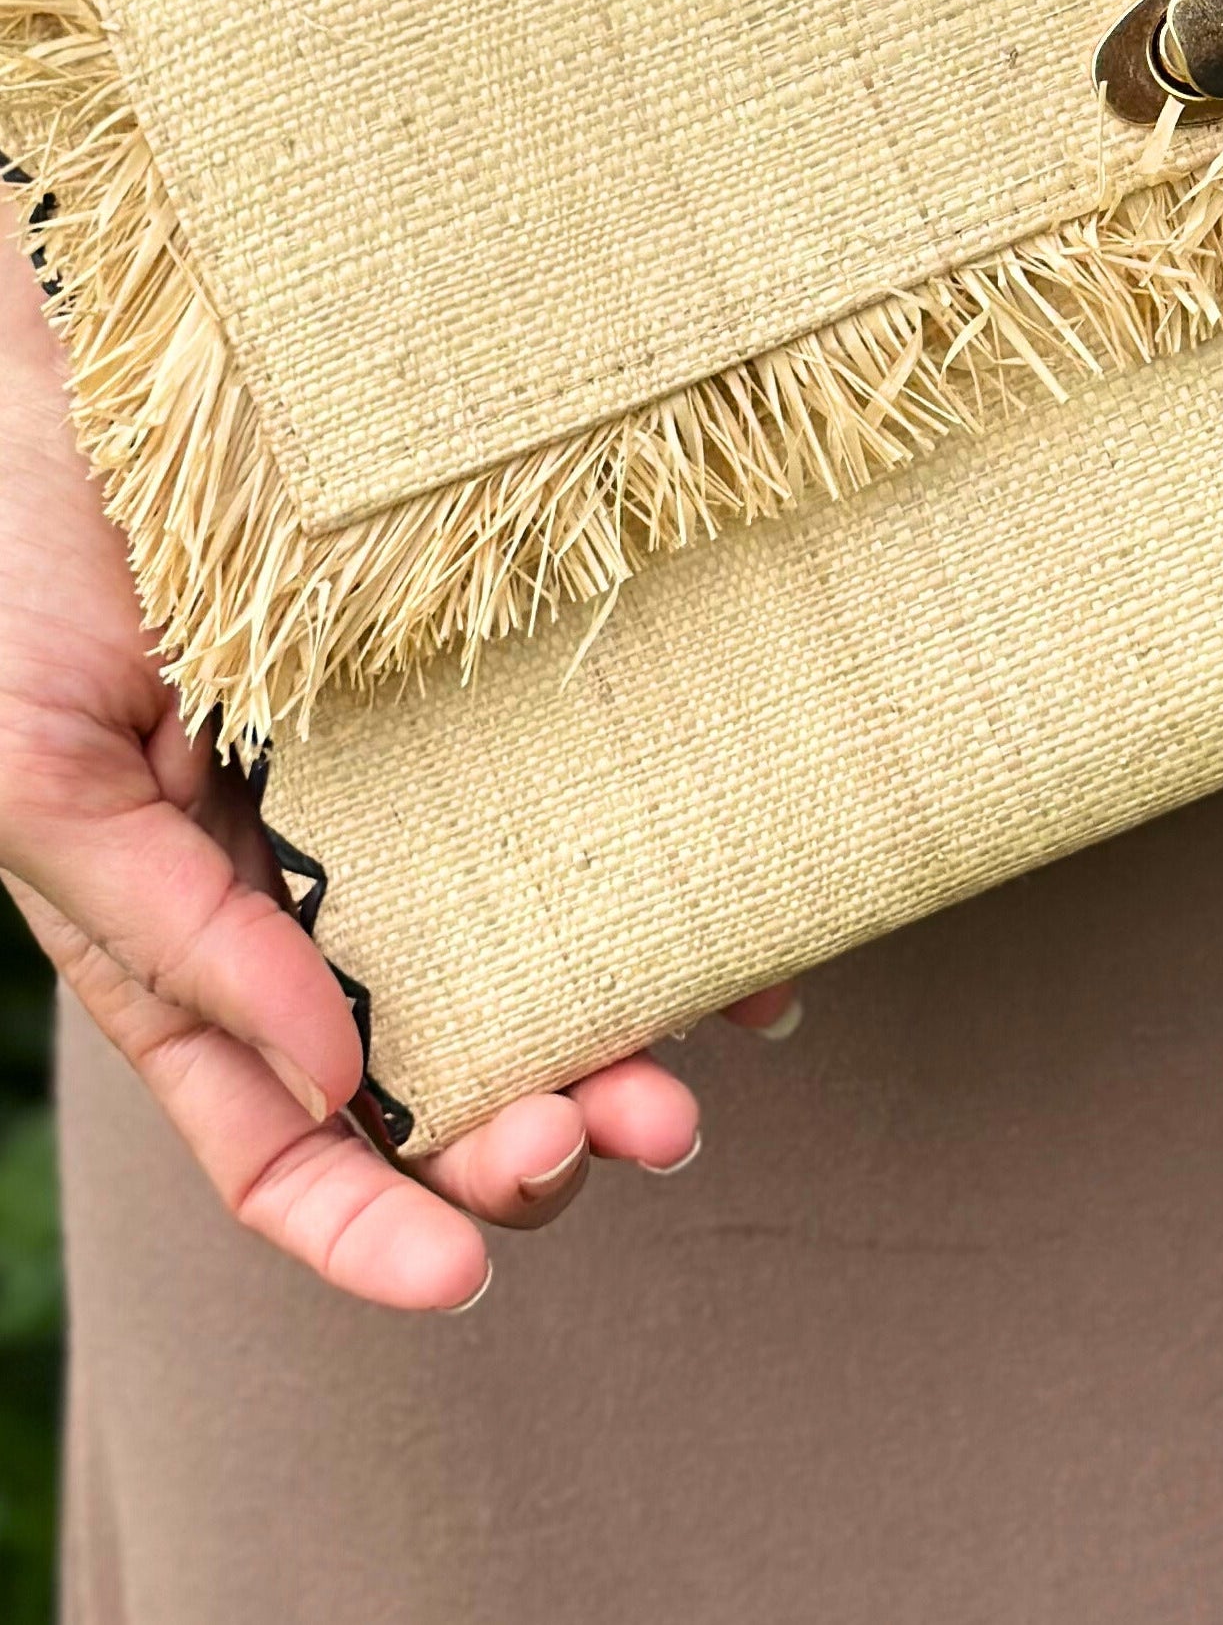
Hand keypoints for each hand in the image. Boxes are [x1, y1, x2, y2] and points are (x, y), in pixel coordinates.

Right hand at [0, 247, 796, 1311]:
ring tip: (688, 1084)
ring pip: (536, 966)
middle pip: (435, 1078)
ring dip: (619, 1048)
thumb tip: (337, 1085)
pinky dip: (676, 894)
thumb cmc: (27, 565)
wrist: (114, 347)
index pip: (277, 1145)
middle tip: (615, 1140)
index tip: (463, 1280)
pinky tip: (746, 947)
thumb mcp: (43, 774)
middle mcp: (317, 900)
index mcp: (191, 952)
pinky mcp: (500, 692)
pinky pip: (598, 810)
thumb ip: (173, 938)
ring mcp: (418, 798)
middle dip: (523, 1140)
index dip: (363, 1234)